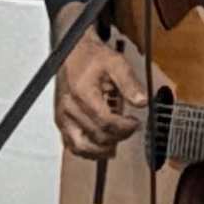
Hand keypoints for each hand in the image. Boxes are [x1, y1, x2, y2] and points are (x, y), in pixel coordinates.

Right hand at [54, 30, 146, 162]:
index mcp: (83, 93)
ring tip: (116, 143)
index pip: (106, 122)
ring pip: (82, 146)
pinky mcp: (61, 121)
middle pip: (97, 136)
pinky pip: (71, 145)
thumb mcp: (116, 63)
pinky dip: (87, 151)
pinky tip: (100, 147)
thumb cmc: (91, 57)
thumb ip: (130, 83)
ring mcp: (63, 117)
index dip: (124, 127)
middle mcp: (70, 108)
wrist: (72, 51)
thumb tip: (142, 101)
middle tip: (130, 129)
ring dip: (102, 150)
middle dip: (118, 137)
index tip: (136, 123)